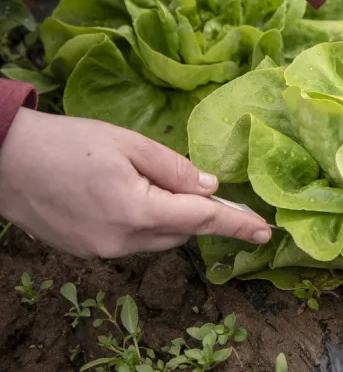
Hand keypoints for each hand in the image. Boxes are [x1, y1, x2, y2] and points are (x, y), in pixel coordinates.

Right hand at [0, 108, 271, 258]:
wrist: (4, 160)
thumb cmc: (67, 143)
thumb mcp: (129, 143)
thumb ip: (175, 168)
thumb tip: (210, 187)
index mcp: (138, 211)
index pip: (202, 220)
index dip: (237, 225)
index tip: (265, 233)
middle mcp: (122, 241)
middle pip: (181, 232)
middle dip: (198, 213)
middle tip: (202, 189)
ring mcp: (102, 251)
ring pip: (157, 240)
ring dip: (169, 218)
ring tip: (153, 185)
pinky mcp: (86, 251)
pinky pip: (131, 242)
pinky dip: (143, 224)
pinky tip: (127, 197)